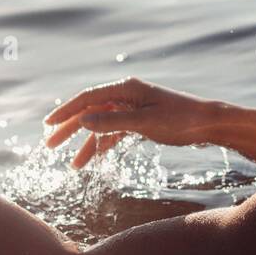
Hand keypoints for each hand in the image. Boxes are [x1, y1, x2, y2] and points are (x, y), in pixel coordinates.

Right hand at [44, 77, 218, 168]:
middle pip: (91, 111)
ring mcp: (132, 108)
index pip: (88, 98)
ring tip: (73, 165)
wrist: (208, 123)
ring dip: (87, 144)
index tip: (47, 125)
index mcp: (126, 88)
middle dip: (70, 129)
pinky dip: (104, 146)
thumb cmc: (180, 119)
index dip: (66, 111)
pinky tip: (94, 160)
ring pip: (102, 125)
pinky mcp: (140, 121)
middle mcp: (126, 95)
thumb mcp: (146, 121)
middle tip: (49, 146)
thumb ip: (113, 121)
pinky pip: (115, 133)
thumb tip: (83, 120)